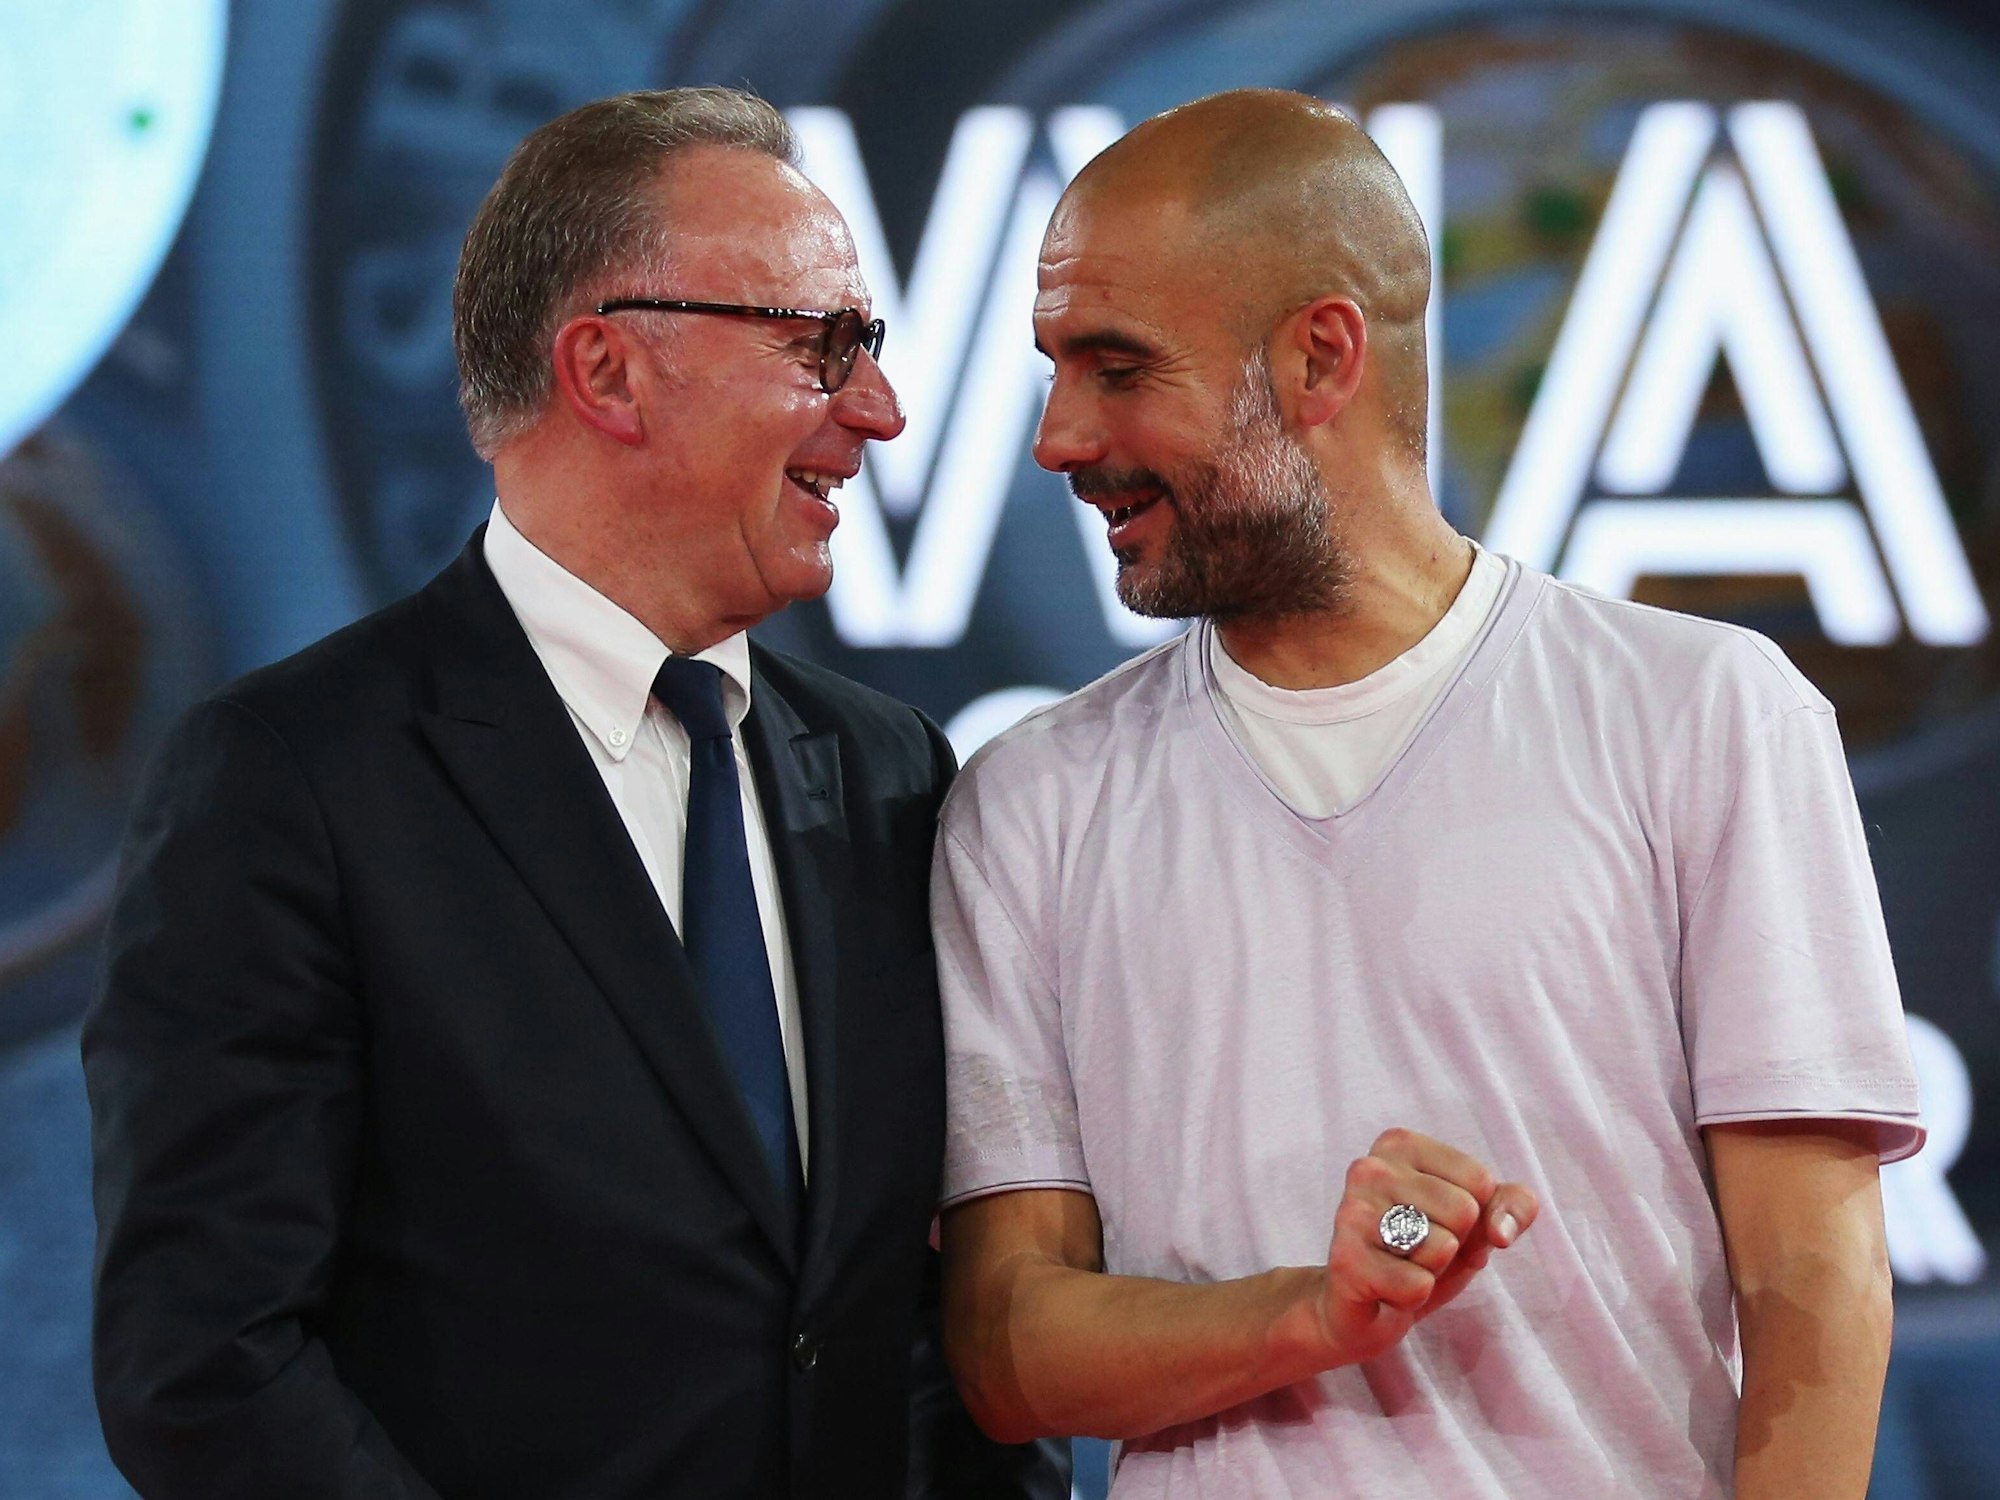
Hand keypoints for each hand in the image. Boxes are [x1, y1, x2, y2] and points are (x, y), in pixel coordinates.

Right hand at [1307, 1128, 1538, 1367]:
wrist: (1364, 1310)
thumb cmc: (1422, 1254)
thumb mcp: (1478, 1223)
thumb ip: (1512, 1206)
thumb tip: (1501, 1232)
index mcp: (1400, 1145)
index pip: (1481, 1181)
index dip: (1474, 1217)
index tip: (1438, 1223)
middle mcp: (1370, 1168)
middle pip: (1464, 1211)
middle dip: (1452, 1245)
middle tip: (1417, 1251)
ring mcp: (1353, 1211)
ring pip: (1442, 1248)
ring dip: (1431, 1272)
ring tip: (1400, 1268)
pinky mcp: (1345, 1259)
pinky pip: (1417, 1285)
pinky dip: (1412, 1298)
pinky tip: (1384, 1291)